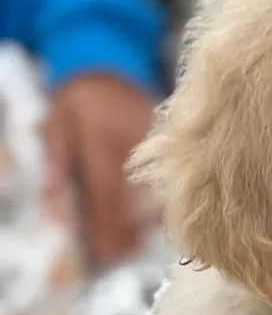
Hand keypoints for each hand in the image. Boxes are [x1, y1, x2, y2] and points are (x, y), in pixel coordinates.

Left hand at [44, 74, 156, 265]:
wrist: (109, 58)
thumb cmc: (79, 97)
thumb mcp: (57, 122)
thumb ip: (57, 160)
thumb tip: (52, 196)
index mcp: (104, 142)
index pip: (108, 195)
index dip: (108, 228)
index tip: (106, 254)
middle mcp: (137, 145)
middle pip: (140, 201)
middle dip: (130, 232)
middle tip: (122, 255)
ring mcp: (160, 143)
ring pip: (163, 191)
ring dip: (151, 221)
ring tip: (137, 243)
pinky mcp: (174, 140)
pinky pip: (175, 176)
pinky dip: (169, 199)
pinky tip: (160, 218)